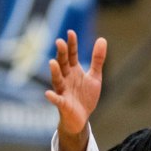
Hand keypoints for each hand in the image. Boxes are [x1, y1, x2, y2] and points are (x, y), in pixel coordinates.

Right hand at [44, 30, 106, 150]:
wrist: (81, 118)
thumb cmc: (85, 96)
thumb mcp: (95, 77)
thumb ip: (97, 59)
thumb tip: (102, 39)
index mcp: (73, 71)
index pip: (71, 55)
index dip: (71, 45)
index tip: (71, 32)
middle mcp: (66, 78)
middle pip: (63, 64)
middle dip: (61, 54)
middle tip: (60, 42)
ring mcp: (63, 91)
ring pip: (57, 80)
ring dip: (55, 72)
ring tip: (52, 62)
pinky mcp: (63, 104)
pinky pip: (57, 100)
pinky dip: (53, 97)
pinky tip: (48, 94)